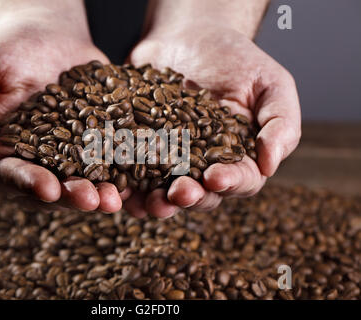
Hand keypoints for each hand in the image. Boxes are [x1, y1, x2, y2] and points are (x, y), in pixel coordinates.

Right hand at [0, 10, 125, 212]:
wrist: (45, 34)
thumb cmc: (3, 50)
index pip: (10, 174)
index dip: (28, 183)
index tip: (48, 189)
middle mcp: (34, 161)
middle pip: (52, 187)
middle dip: (72, 196)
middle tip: (93, 201)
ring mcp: (68, 155)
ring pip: (83, 180)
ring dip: (100, 192)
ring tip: (118, 199)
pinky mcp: (96, 142)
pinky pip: (110, 161)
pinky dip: (123, 171)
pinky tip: (138, 178)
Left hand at [127, 26, 300, 217]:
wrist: (190, 36)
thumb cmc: (236, 59)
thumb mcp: (270, 83)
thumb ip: (280, 122)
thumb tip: (270, 164)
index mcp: (240, 155)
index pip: (242, 179)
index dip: (230, 183)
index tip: (215, 177)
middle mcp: (205, 164)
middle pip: (202, 193)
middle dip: (191, 197)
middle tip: (179, 192)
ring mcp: (171, 158)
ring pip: (166, 190)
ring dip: (158, 201)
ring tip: (150, 200)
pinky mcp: (142, 148)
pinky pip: (134, 171)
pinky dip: (129, 184)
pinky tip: (122, 187)